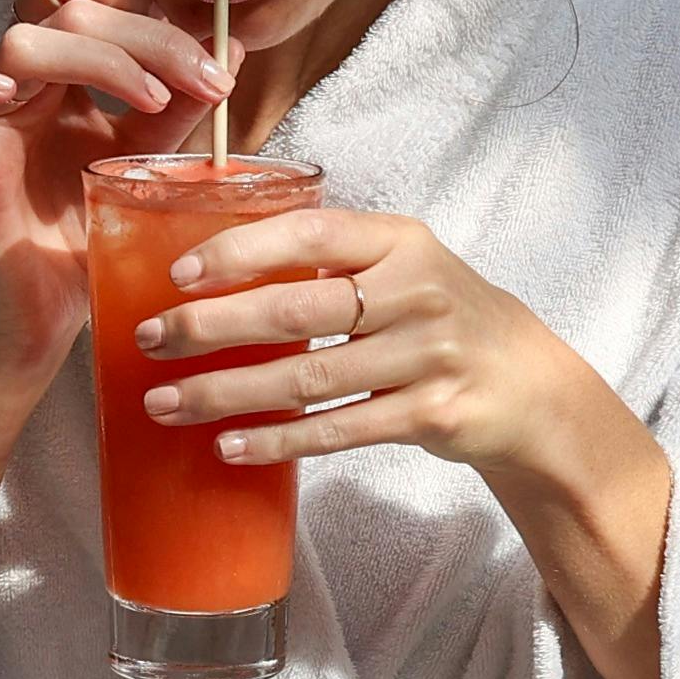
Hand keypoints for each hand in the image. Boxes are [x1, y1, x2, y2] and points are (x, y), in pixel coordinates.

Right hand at [0, 0, 231, 389]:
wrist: (40, 323)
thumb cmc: (86, 246)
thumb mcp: (150, 167)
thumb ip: (182, 109)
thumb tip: (231, 49)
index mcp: (67, 76)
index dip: (151, 3)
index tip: (213, 62)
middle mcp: (25, 84)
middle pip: (67, 3)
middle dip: (149, 33)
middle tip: (204, 81)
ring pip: (21, 39)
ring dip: (101, 57)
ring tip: (153, 104)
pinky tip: (12, 99)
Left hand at [131, 205, 640, 492]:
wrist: (529, 384)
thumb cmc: (441, 317)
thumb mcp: (403, 265)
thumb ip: (332, 258)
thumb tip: (215, 265)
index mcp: (401, 241)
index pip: (310, 232)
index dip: (240, 249)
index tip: (179, 272)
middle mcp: (416, 293)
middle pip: (296, 311)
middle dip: (211, 327)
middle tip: (150, 339)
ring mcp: (426, 357)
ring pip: (308, 380)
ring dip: (227, 393)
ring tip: (166, 403)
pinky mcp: (431, 415)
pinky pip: (338, 431)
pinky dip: (279, 442)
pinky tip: (229, 446)